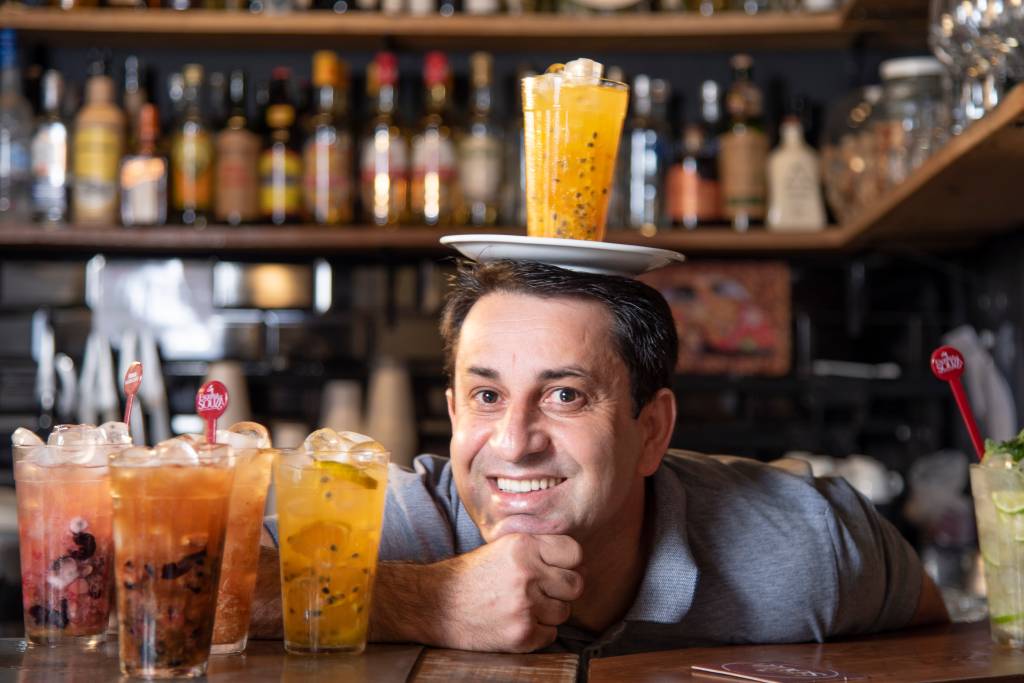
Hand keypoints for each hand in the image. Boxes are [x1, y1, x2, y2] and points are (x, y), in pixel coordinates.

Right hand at [370, 533, 583, 652]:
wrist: (435, 605)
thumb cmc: (470, 576)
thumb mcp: (502, 547)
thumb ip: (538, 549)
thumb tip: (579, 564)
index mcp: (523, 546)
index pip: (574, 552)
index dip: (569, 562)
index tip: (558, 568)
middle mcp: (527, 573)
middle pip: (576, 584)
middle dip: (563, 589)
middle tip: (543, 591)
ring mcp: (525, 606)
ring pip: (564, 611)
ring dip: (549, 612)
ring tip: (523, 606)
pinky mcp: (522, 634)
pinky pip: (551, 634)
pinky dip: (538, 631)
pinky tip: (516, 621)